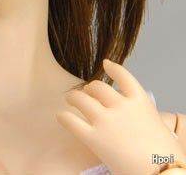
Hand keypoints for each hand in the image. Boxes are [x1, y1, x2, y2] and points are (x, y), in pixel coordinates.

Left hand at [56, 59, 185, 174]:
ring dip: (73, 97)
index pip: (123, 76)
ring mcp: (107, 121)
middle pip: (98, 87)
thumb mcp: (158, 125)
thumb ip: (142, 116)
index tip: (105, 64)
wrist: (164, 174)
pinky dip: (64, 117)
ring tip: (69, 99)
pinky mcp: (94, 138)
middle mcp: (122, 106)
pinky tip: (60, 116)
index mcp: (141, 101)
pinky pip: (72, 122)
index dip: (113, 68)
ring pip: (81, 100)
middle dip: (90, 88)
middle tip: (87, 92)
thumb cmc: (166, 157)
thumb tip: (133, 118)